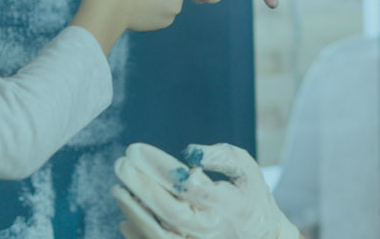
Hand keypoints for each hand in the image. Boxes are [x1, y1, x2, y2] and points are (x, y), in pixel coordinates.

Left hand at [112, 143, 298, 238]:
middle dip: (140, 186)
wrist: (262, 236)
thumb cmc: (249, 195)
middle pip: (170, 211)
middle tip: (120, 164)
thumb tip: (189, 152)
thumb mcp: (246, 169)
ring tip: (117, 189)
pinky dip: (138, 235)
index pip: (188, 185)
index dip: (160, 167)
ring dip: (134, 212)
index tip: (136, 149)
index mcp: (228, 203)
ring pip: (159, 234)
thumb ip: (221, 156)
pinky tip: (123, 218)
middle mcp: (212, 227)